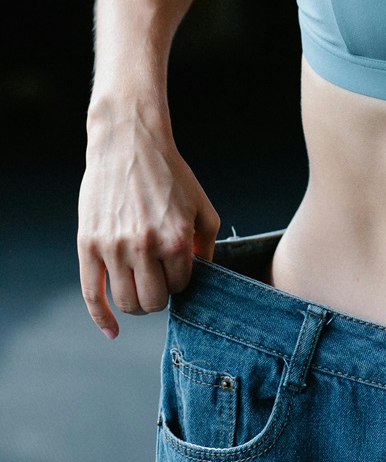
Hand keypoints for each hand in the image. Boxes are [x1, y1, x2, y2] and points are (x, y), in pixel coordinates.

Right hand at [77, 111, 218, 339]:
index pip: (181, 286)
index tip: (177, 269)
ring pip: (126, 302)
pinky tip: (112, 331)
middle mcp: (144, 247)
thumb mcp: (203, 208)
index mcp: (176, 239)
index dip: (181, 281)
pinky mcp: (88, 245)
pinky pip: (91, 294)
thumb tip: (203, 277)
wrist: (129, 144)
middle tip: (160, 281)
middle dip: (161, 296)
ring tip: (142, 289)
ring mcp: (113, 248)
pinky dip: (102, 318)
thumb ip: (207, 246)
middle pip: (153, 301)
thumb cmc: (170, 175)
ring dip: (137, 304)